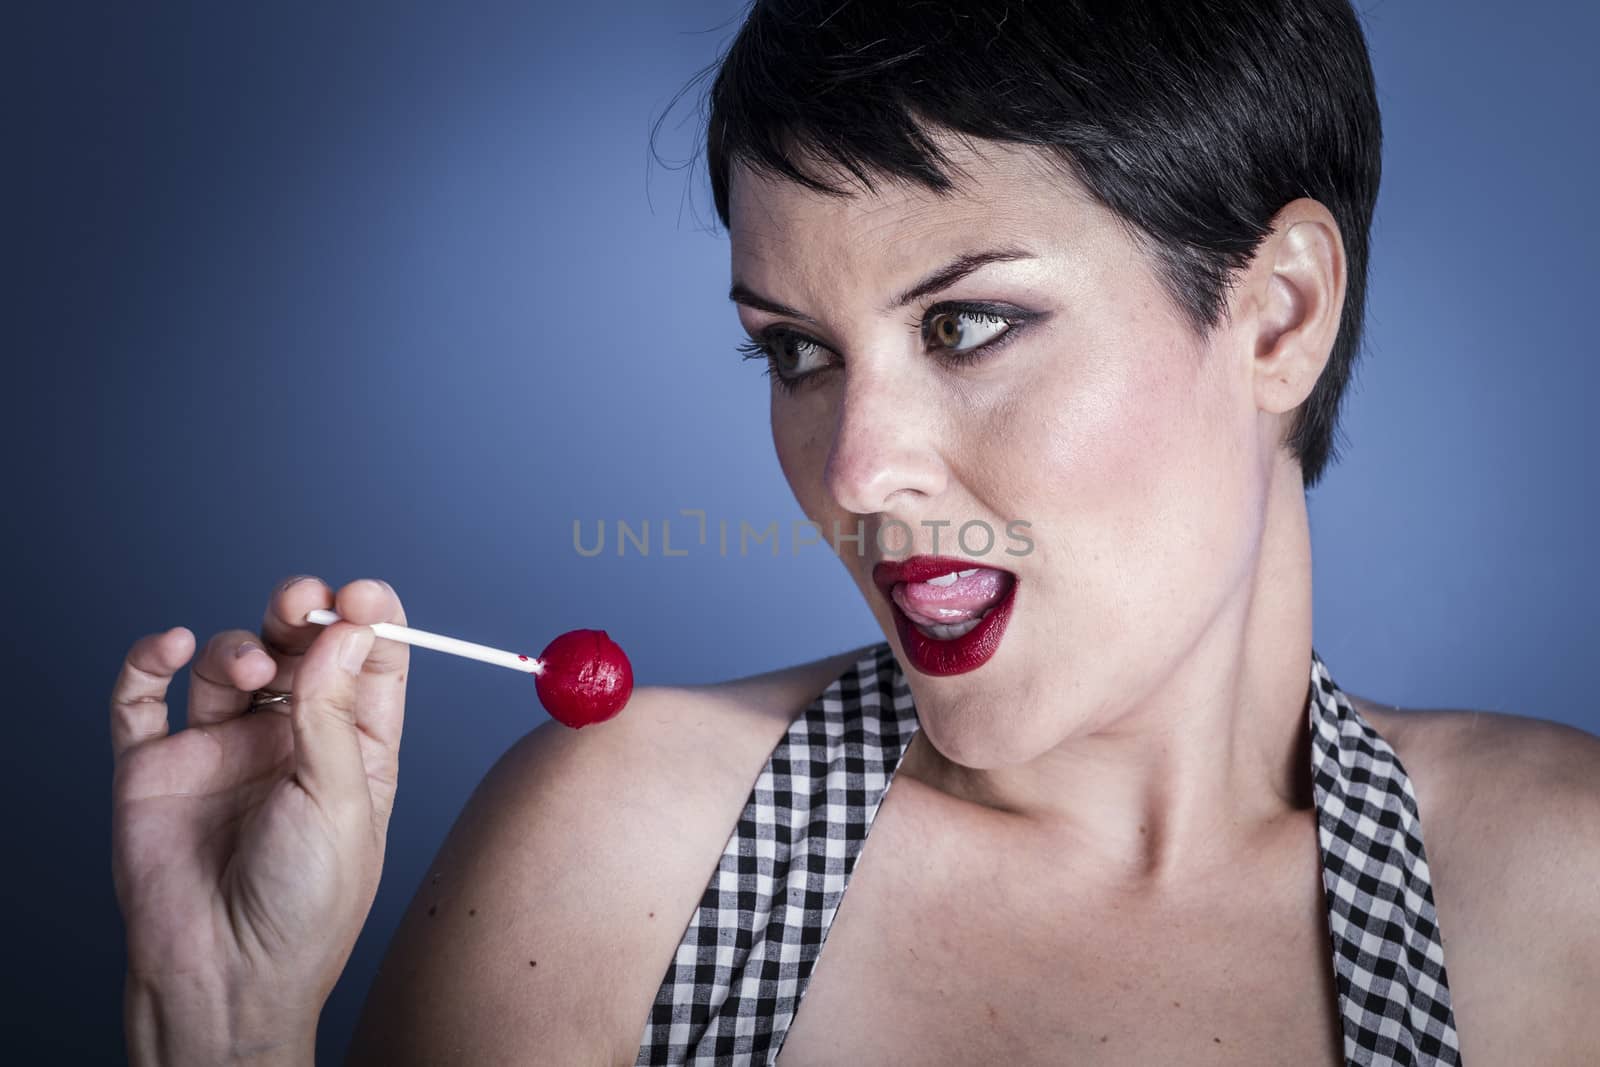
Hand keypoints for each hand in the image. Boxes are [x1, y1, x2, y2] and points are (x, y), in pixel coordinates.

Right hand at [110, 576, 409, 1060]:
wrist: (225, 979)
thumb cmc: (304, 907)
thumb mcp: (340, 804)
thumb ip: (335, 715)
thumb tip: (350, 631)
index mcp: (352, 748)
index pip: (367, 663)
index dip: (368, 621)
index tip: (361, 593)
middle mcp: (288, 739)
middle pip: (297, 649)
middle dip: (300, 613)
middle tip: (301, 599)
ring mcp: (220, 750)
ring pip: (227, 663)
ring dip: (237, 645)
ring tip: (249, 665)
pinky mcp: (156, 768)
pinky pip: (142, 699)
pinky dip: (148, 662)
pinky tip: (169, 647)